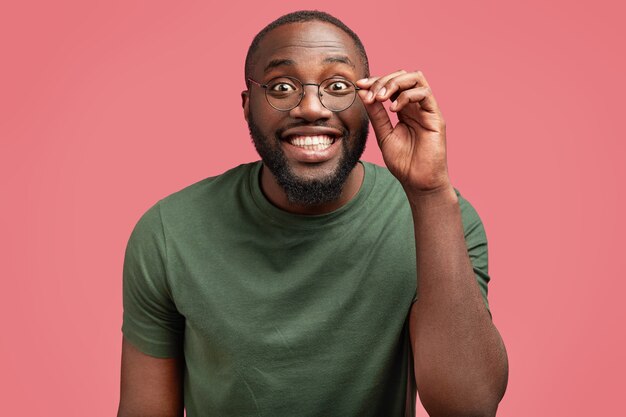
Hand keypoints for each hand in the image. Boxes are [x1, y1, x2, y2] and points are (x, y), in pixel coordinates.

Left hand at [357, 70, 451, 195]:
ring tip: (380, 98)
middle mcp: (416, 106)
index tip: (359, 85)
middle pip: (403, 76)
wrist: (418, 182)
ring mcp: (427, 110)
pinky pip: (425, 94)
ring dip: (394, 83)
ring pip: (416, 78)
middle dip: (383, 80)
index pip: (391, 84)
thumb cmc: (404, 162)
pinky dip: (406, 96)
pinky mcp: (436, 116)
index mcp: (403, 109)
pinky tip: (394, 110)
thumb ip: (376, 114)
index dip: (375, 80)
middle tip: (370, 94)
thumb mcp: (383, 135)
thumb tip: (362, 92)